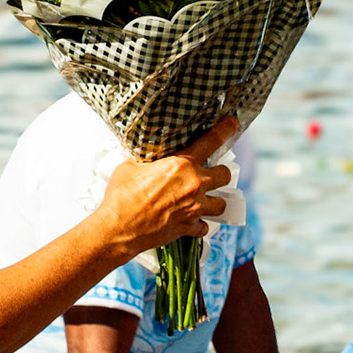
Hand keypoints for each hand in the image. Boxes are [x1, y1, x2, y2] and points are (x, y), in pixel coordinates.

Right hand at [96, 118, 238, 257]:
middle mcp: (194, 184)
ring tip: (205, 201)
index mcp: (182, 164)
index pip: (211, 141)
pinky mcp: (189, 227)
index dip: (225, 130)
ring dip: (215, 201)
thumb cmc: (122, 196)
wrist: (120, 227)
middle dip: (220, 174)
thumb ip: (145, 160)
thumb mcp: (131, 167)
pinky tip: (192, 222)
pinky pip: (204, 227)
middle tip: (211, 175)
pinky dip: (199, 225)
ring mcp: (195, 207)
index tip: (232, 124)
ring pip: (221, 204)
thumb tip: (144, 158)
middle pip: (225, 175)